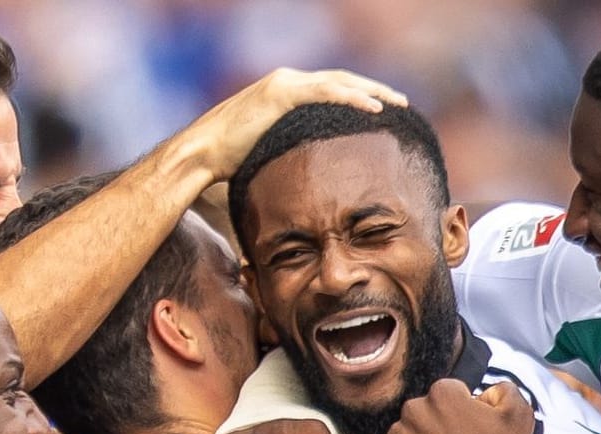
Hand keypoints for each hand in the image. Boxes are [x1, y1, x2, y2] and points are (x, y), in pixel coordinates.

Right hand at [185, 68, 406, 181]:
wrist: (200, 156)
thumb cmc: (227, 166)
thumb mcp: (268, 158)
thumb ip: (288, 160)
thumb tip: (305, 187)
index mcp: (285, 94)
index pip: (331, 90)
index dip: (358, 97)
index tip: (382, 111)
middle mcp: (287, 82)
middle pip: (341, 80)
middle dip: (373, 90)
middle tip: (400, 103)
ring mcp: (284, 84)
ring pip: (339, 81)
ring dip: (371, 91)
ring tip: (396, 103)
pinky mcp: (280, 92)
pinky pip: (326, 91)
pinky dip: (352, 98)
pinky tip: (374, 108)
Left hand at [379, 380, 534, 433]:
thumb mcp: (518, 416)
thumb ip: (504, 390)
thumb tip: (489, 391)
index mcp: (442, 394)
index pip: (450, 392)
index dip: (463, 409)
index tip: (471, 428)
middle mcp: (414, 411)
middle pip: (426, 410)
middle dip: (440, 424)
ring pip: (409, 432)